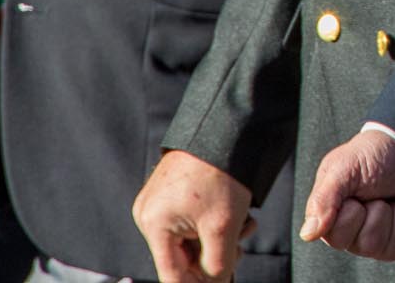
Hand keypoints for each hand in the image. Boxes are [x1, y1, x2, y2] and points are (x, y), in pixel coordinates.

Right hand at [132, 149, 255, 282]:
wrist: (226, 128)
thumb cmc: (221, 173)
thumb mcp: (223, 226)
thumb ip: (217, 263)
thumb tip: (215, 282)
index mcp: (154, 225)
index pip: (171, 275)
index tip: (219, 282)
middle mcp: (149, 214)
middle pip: (182, 257)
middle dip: (215, 256)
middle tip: (240, 247)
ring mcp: (159, 202)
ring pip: (191, 239)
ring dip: (219, 238)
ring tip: (245, 225)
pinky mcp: (172, 192)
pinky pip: (191, 220)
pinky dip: (214, 223)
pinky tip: (238, 214)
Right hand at [300, 129, 394, 259]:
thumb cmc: (374, 155)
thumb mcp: (344, 166)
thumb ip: (323, 198)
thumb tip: (308, 234)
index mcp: (335, 219)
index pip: (338, 237)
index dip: (353, 214)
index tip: (356, 194)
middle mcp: (358, 235)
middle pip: (369, 245)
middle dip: (380, 213)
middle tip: (379, 194)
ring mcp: (385, 239)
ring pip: (392, 249)